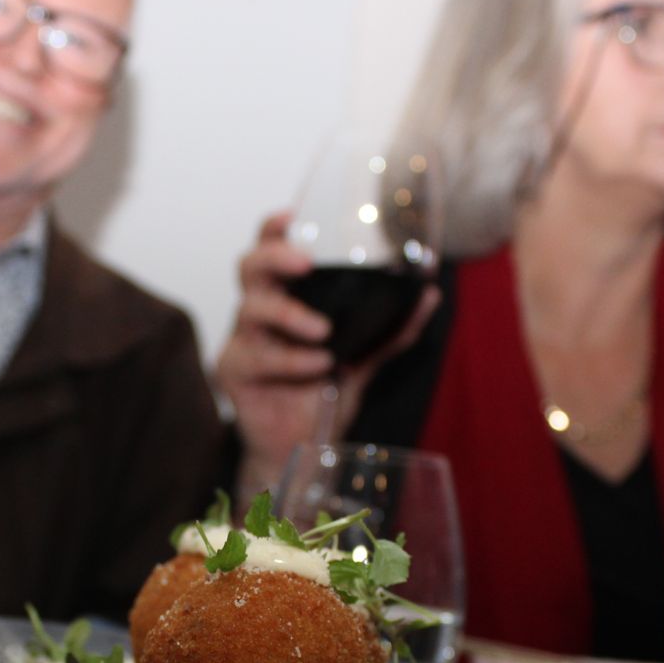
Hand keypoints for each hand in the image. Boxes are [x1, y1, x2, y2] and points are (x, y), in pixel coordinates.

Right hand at [216, 211, 438, 499]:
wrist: (302, 447)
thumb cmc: (323, 395)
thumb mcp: (364, 356)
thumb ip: (392, 328)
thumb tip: (430, 294)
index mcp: (284, 297)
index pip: (270, 249)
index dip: (275, 228)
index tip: (294, 215)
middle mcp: (259, 312)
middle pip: (249, 266)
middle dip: (275, 257)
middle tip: (305, 264)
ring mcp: (243, 340)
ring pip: (250, 309)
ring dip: (289, 314)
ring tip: (323, 332)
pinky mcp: (234, 371)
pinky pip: (258, 356)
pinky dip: (291, 359)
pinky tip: (318, 366)